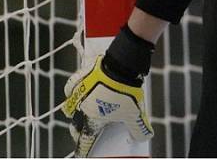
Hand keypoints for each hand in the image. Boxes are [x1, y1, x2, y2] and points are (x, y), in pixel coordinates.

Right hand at [63, 26, 154, 156]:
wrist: (120, 66)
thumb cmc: (126, 92)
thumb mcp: (135, 113)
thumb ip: (139, 128)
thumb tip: (145, 137)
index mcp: (92, 121)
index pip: (84, 142)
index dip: (83, 151)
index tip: (81, 157)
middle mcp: (81, 109)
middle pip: (75, 127)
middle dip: (78, 134)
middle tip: (82, 136)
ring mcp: (78, 93)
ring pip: (70, 108)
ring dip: (74, 113)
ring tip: (79, 114)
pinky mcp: (79, 78)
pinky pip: (71, 88)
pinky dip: (72, 92)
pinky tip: (76, 91)